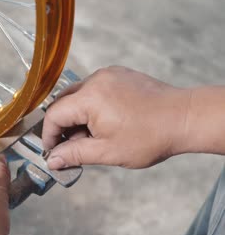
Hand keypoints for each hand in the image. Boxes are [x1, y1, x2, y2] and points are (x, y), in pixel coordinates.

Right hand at [43, 66, 190, 168]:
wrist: (184, 118)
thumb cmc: (151, 136)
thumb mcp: (107, 152)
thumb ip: (75, 154)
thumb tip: (53, 160)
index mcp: (89, 98)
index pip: (54, 114)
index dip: (49, 135)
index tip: (53, 150)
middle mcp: (95, 80)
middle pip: (63, 102)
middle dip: (63, 125)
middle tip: (73, 146)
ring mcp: (108, 74)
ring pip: (78, 95)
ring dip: (78, 115)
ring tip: (93, 135)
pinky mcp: (118, 74)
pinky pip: (93, 88)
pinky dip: (91, 105)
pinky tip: (105, 121)